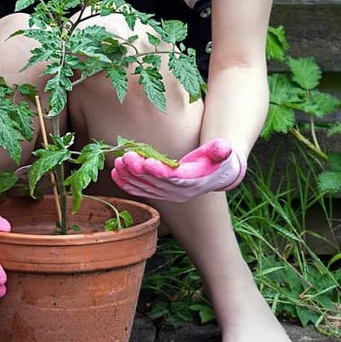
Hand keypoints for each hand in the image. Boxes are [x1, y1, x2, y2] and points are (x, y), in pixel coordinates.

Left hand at [111, 138, 245, 202]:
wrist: (215, 175)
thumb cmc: (217, 160)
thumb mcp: (223, 153)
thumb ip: (222, 150)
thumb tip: (225, 147)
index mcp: (191, 182)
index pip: (173, 178)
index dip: (160, 171)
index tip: (147, 162)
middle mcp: (178, 192)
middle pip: (155, 182)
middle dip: (139, 170)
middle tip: (126, 157)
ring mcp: (167, 194)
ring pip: (145, 187)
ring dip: (129, 176)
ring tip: (117, 162)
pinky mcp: (159, 192)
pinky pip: (141, 189)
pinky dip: (127, 183)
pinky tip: (114, 173)